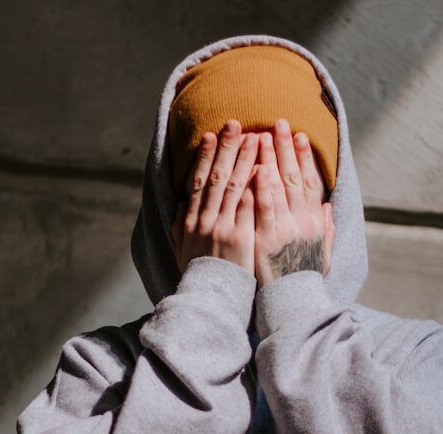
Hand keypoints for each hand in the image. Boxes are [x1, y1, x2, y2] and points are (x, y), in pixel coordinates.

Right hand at [171, 119, 258, 276]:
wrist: (209, 299)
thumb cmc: (199, 274)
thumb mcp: (182, 248)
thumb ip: (180, 223)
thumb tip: (181, 200)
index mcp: (190, 220)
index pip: (197, 180)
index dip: (204, 156)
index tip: (211, 135)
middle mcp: (204, 220)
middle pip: (216, 176)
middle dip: (226, 148)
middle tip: (235, 124)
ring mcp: (222, 228)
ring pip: (233, 186)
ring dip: (244, 159)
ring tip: (254, 137)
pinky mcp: (240, 238)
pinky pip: (248, 207)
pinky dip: (254, 186)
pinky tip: (262, 168)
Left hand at [253, 119, 334, 287]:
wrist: (291, 303)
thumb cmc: (302, 279)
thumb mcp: (322, 254)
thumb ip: (325, 230)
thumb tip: (328, 208)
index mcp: (315, 222)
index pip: (311, 182)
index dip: (305, 158)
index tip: (300, 136)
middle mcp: (304, 222)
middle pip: (295, 177)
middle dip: (286, 148)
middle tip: (280, 123)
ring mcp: (285, 229)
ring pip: (278, 186)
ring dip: (271, 159)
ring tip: (262, 135)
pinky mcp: (267, 239)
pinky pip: (263, 207)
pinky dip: (261, 186)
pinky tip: (256, 167)